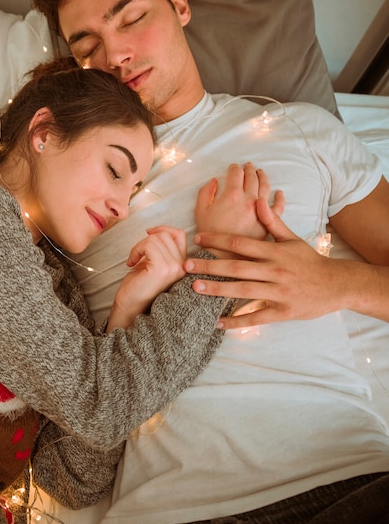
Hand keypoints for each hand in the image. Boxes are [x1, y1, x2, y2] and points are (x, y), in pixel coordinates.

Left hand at [108, 226, 186, 329]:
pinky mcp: (162, 269)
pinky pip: (149, 244)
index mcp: (183, 265)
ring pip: (156, 238)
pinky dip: (136, 250)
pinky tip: (131, 263)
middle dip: (146, 240)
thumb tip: (155, 231)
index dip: (163, 229)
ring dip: (139, 246)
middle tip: (137, 255)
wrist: (129, 307)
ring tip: (134, 260)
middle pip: (165, 234)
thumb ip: (161, 249)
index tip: (148, 234)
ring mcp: (174, 268)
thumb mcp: (153, 263)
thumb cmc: (138, 287)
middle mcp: (183, 267)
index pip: (180, 235)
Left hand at [185, 198, 338, 327]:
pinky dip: (236, 321)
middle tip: (186, 266)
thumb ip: (272, 222)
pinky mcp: (282, 312)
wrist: (337, 285)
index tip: (197, 240)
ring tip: (195, 288)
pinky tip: (218, 322)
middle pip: (236, 268)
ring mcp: (278, 292)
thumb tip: (257, 200)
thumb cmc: (309, 261)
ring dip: (217, 290)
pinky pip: (256, 317)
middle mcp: (275, 271)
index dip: (217, 241)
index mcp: (274, 252)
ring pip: (242, 291)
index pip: (240, 244)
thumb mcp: (292, 239)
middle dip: (209, 266)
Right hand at [195, 163, 284, 257]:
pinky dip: (279, 197)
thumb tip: (214, 181)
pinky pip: (278, 207)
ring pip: (265, 187)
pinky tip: (279, 193)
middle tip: (248, 166)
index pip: (236, 173)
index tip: (233, 167)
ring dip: (263, 177)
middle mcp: (249, 199)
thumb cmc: (210, 235)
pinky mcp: (268, 222)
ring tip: (260, 172)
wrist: (224, 256)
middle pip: (252, 177)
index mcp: (232, 195)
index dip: (234, 168)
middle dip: (249, 169)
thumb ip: (206, 193)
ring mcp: (261, 210)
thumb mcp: (200, 212)